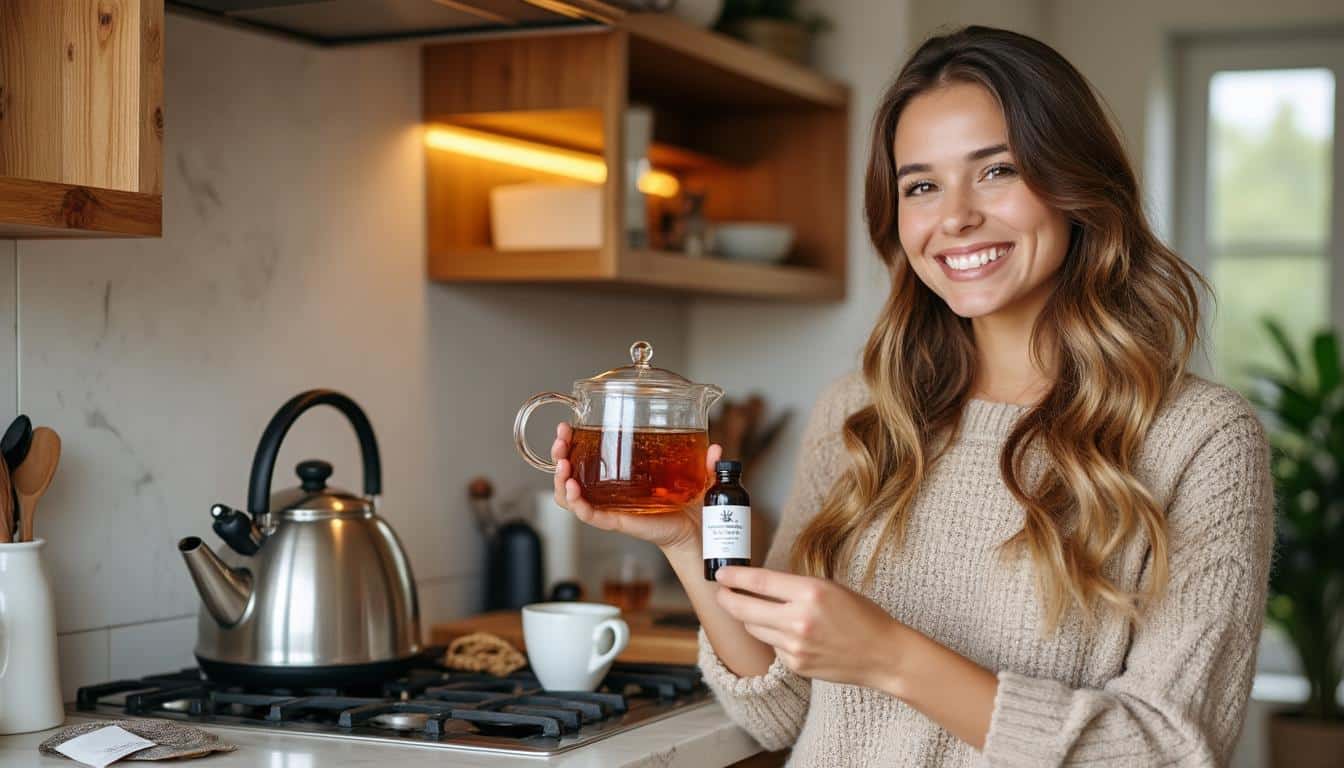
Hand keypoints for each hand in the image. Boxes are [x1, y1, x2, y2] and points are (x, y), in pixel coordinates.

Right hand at [550, 422, 722, 552]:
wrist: (696, 534)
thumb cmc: (689, 506)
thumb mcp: (697, 477)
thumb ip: (705, 463)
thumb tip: (715, 448)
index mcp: (621, 478)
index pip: (588, 459)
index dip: (573, 443)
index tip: (567, 427)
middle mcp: (611, 493)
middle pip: (571, 475)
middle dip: (560, 455)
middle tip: (560, 441)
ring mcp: (612, 508)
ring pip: (572, 497)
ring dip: (560, 481)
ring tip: (562, 465)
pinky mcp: (618, 522)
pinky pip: (591, 517)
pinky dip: (577, 505)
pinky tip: (573, 491)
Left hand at [713, 566, 909, 691]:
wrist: (883, 655)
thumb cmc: (861, 616)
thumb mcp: (830, 588)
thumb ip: (795, 587)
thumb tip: (760, 584)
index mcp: (811, 593)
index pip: (760, 581)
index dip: (735, 577)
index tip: (721, 574)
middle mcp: (799, 620)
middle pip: (744, 608)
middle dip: (727, 599)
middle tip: (721, 592)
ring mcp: (795, 646)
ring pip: (754, 627)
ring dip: (749, 617)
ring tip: (755, 608)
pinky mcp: (795, 665)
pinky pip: (772, 646)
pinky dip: (774, 637)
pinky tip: (790, 633)